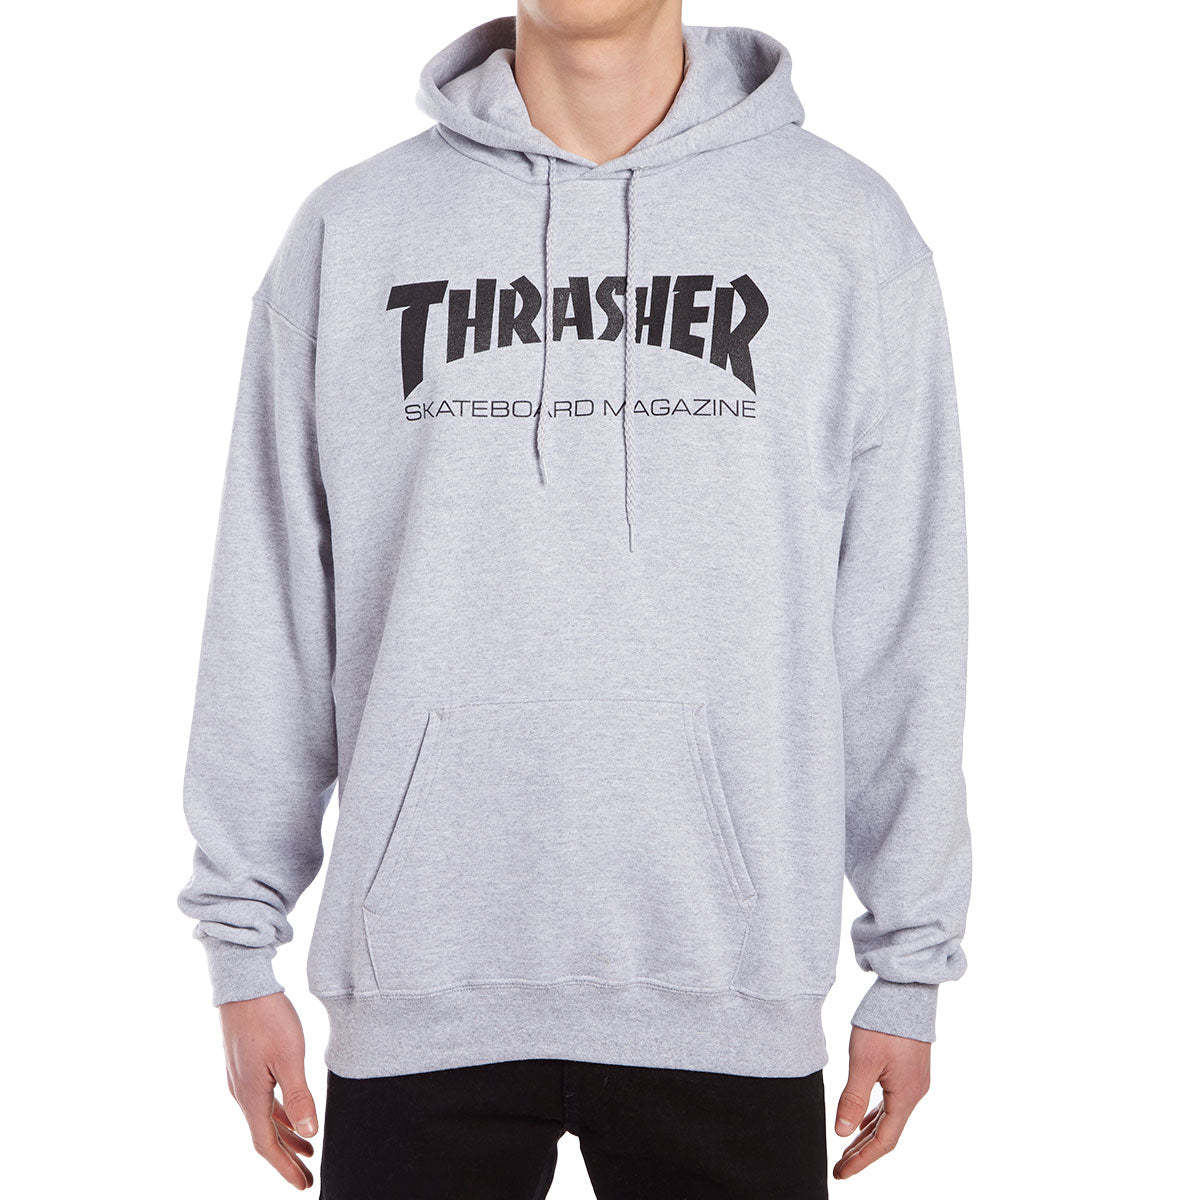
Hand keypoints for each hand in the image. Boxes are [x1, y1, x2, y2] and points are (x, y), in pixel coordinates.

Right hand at [220, 992, 317, 1188]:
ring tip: (307, 1149)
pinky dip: (279, 1114)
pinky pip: (263, 1100)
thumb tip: (309, 1134)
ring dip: (285, 1135)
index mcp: (250, 1097)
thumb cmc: (268, 1018)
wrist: (243, 985)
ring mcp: (242, 1080)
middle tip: (307, 1175)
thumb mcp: (289, 1057)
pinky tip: (292, 1113)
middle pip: (265, 1136)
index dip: (285, 1167)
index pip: (267, 1144)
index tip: (304, 1184)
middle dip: (287, 1158)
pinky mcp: (247, 1066)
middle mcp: (242, 1093)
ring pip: (265, 1118)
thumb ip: (299, 1096)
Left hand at [832, 1025, 929, 1180]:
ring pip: (889, 1118)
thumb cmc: (884, 1023)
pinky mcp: (908, 1070)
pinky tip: (864, 1119)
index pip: (883, 1141)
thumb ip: (853, 1098)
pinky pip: (891, 1102)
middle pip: (888, 1133)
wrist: (907, 992)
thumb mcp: (863, 1061)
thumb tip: (842, 1133)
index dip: (862, 1160)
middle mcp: (914, 1093)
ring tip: (847, 1148)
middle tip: (840, 1166)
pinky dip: (876, 1115)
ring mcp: (913, 1082)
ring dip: (868, 1134)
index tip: (841, 1172)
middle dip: (863, 1152)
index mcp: (906, 1096)